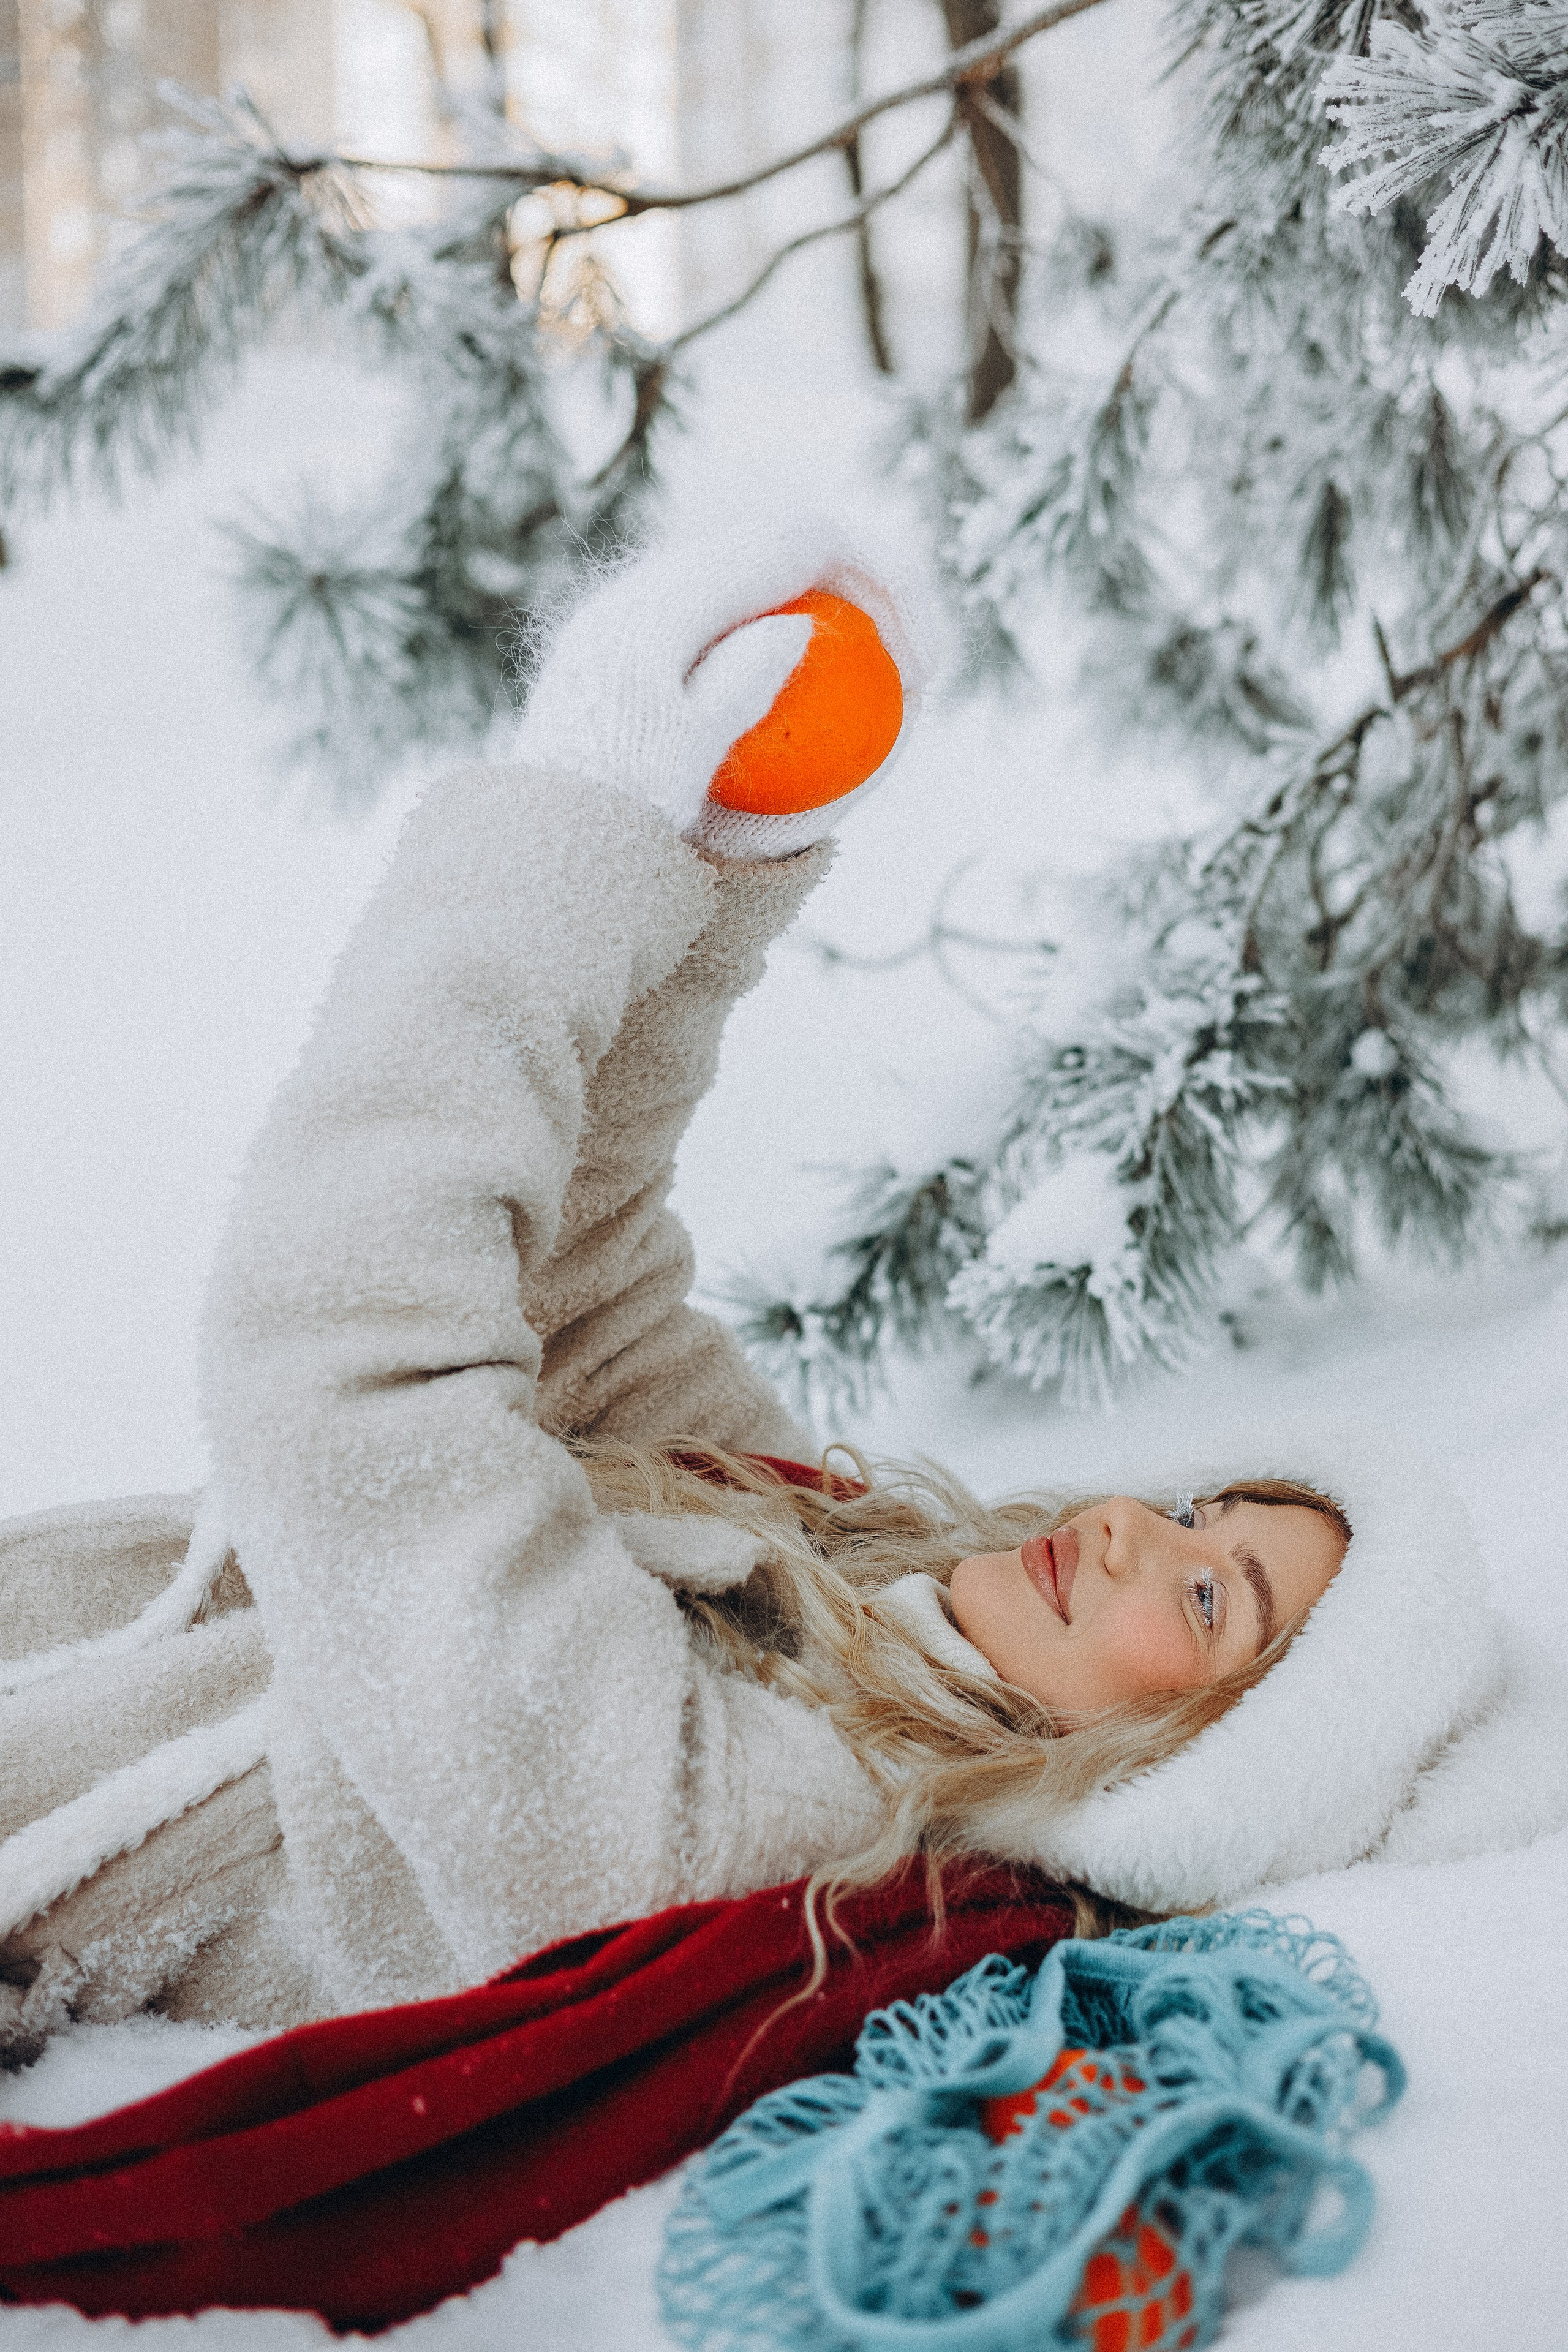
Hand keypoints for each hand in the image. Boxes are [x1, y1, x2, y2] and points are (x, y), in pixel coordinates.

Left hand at [514, 511, 939, 856]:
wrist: (536, 847)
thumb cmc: (607, 809)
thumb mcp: (682, 753)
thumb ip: (740, 681)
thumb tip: (798, 623)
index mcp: (661, 601)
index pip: (799, 541)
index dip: (880, 576)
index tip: (918, 654)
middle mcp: (647, 589)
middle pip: (788, 547)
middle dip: (869, 588)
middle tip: (917, 668)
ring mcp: (642, 612)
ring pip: (766, 577)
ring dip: (836, 611)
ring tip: (887, 676)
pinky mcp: (639, 647)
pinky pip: (738, 617)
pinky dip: (790, 639)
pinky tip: (818, 691)